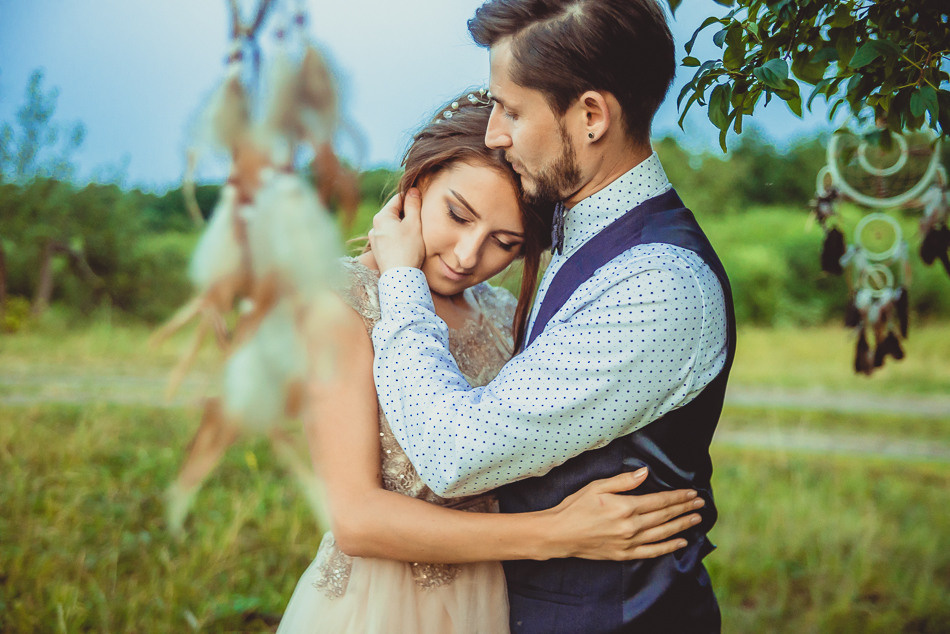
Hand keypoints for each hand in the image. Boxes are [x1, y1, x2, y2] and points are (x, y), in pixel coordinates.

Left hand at [368, 189, 425, 272]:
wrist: (400, 278)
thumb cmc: (408, 249)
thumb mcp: (414, 224)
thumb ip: (413, 205)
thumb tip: (412, 190)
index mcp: (381, 217)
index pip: (398, 199)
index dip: (411, 199)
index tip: (422, 202)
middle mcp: (374, 228)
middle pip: (394, 214)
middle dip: (407, 216)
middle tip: (420, 222)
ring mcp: (375, 241)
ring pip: (392, 228)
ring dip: (403, 228)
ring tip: (415, 236)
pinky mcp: (378, 253)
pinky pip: (390, 240)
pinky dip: (398, 240)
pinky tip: (407, 247)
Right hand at [544, 468, 702, 560]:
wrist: (560, 534)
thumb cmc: (576, 507)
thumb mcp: (597, 487)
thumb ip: (623, 481)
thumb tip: (645, 473)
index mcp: (626, 507)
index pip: (659, 501)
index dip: (677, 497)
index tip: (691, 493)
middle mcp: (631, 526)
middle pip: (665, 516)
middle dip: (684, 509)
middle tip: (700, 504)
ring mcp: (629, 542)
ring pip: (663, 533)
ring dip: (682, 526)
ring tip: (696, 519)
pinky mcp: (624, 554)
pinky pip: (652, 551)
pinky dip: (668, 547)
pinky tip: (681, 542)